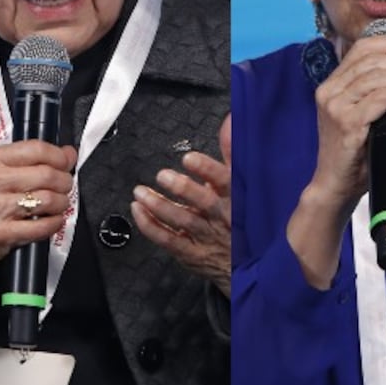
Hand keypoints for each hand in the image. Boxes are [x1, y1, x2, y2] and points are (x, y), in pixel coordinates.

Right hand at [0, 141, 76, 293]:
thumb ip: (26, 161)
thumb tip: (67, 153)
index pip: (36, 149)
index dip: (59, 155)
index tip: (67, 161)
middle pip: (47, 174)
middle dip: (65, 181)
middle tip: (65, 186)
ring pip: (49, 199)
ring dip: (62, 203)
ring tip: (59, 205)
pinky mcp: (2, 234)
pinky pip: (42, 226)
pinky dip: (55, 223)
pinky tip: (52, 221)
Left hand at [132, 115, 230, 296]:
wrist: (246, 263)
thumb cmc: (241, 217)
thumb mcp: (241, 184)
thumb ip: (232, 152)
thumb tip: (229, 121)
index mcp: (237, 198)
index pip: (226, 182)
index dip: (208, 170)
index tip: (190, 158)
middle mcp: (223, 218)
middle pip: (203, 203)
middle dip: (182, 188)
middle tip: (163, 176)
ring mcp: (206, 237)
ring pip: (182, 221)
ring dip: (159, 206)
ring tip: (141, 192)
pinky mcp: (191, 253)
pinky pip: (168, 239)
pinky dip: (150, 225)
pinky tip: (138, 210)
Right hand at [286, 35, 385, 287]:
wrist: (338, 187)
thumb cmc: (360, 153)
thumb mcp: (385, 117)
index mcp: (334, 83)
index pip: (365, 46)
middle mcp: (330, 89)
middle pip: (377, 60)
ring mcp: (335, 105)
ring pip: (382, 77)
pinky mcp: (346, 123)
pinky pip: (382, 98)